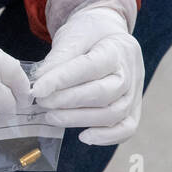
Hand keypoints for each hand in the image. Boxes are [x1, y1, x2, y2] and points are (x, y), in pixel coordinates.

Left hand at [31, 6, 143, 144]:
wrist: (109, 36)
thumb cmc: (89, 35)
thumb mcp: (73, 35)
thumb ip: (58, 58)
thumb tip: (39, 83)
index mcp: (117, 48)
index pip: (90, 67)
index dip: (62, 80)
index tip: (37, 89)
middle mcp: (131, 72)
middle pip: (104, 93)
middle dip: (68, 101)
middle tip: (41, 103)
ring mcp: (135, 92)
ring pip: (114, 114)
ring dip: (80, 119)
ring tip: (51, 117)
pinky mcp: (133, 108)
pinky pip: (127, 128)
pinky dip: (107, 137)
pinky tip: (83, 137)